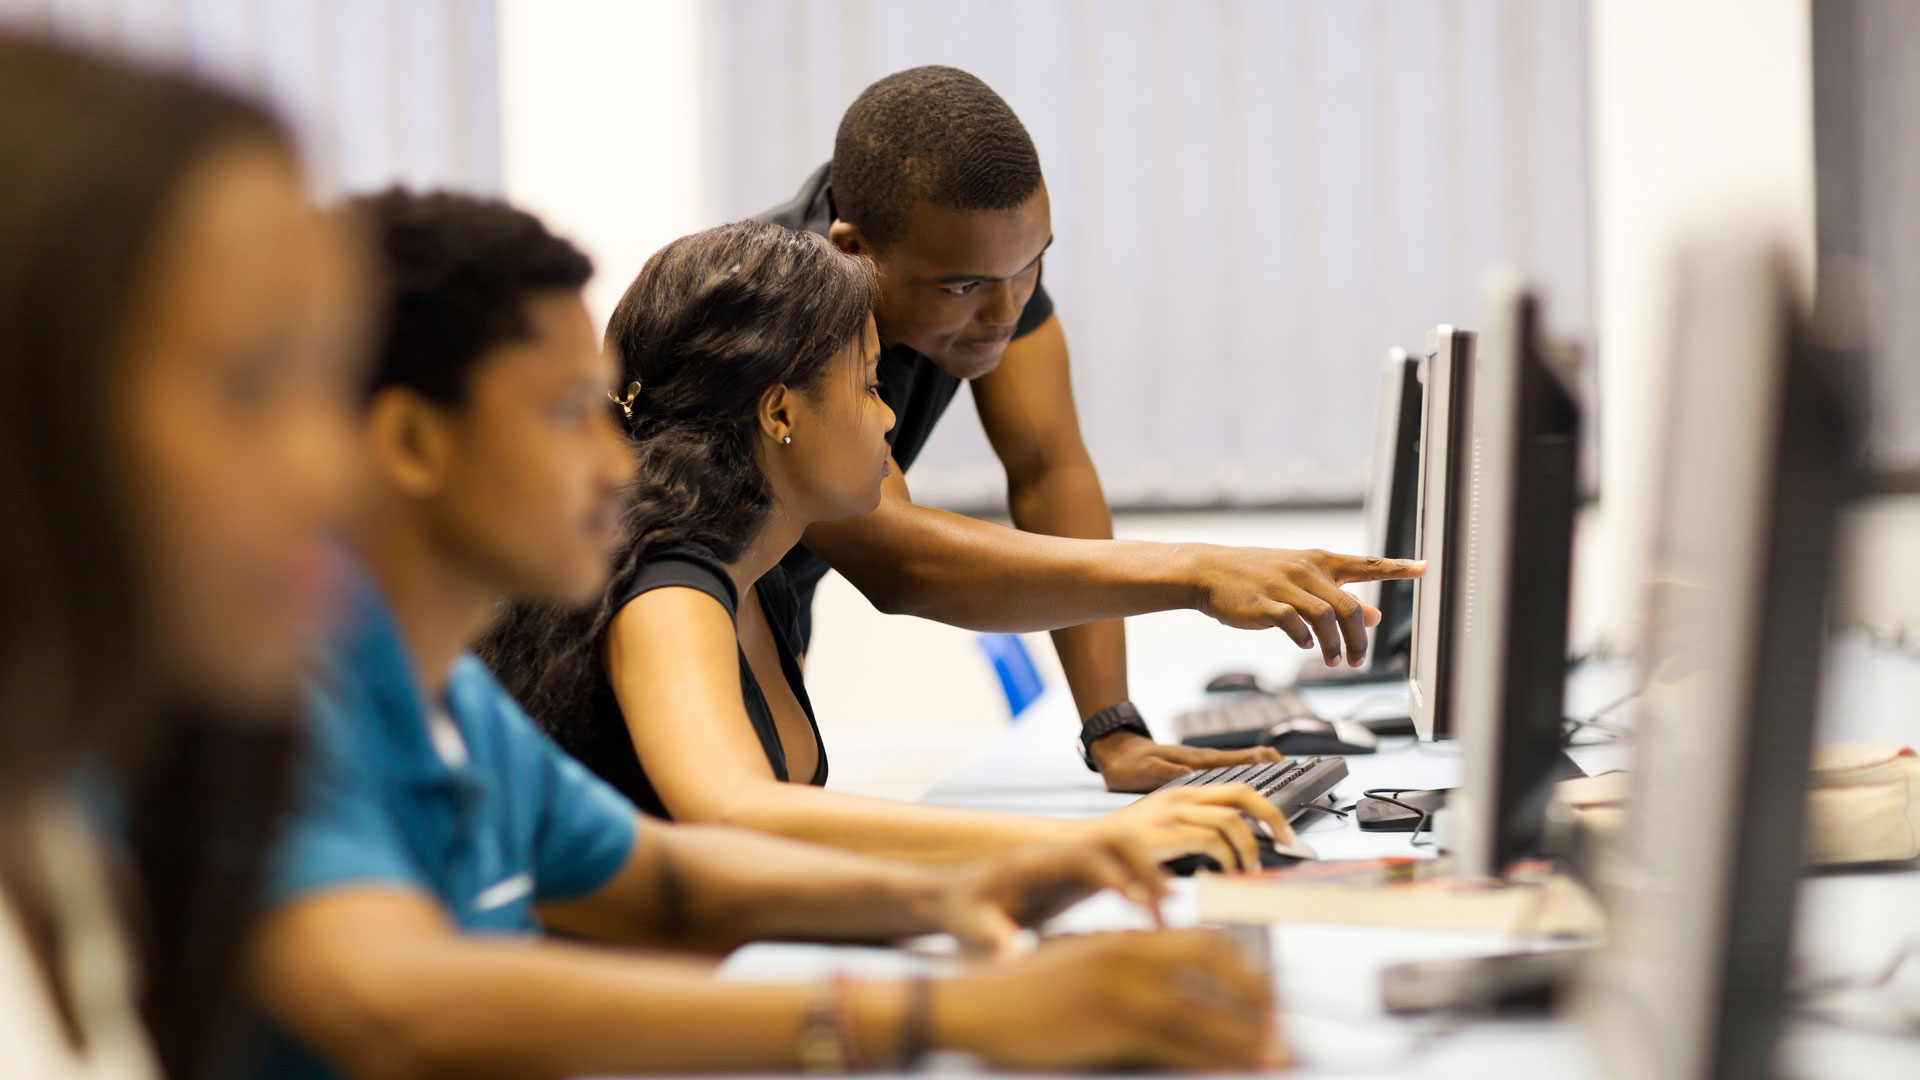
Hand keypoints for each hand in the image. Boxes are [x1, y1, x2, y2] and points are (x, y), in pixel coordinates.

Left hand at [928, 836, 1167, 956]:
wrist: (951, 897)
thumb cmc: (959, 913)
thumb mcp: (969, 927)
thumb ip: (991, 939)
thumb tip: (1012, 957)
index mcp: (1031, 862)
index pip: (1082, 855)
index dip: (1113, 876)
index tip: (1137, 905)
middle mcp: (1056, 854)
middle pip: (1113, 840)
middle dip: (1145, 868)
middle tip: (1165, 909)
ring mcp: (1069, 862)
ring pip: (1122, 850)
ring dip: (1149, 875)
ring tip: (1166, 915)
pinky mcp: (1076, 877)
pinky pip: (1119, 870)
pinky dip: (1141, 887)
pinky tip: (1153, 919)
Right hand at [935, 930, 1288, 1070]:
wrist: (971, 1002)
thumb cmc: (1021, 991)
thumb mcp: (1080, 963)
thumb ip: (1126, 970)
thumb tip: (1172, 995)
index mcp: (1126, 938)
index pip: (1207, 943)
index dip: (1246, 971)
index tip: (1268, 997)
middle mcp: (1131, 955)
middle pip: (1220, 968)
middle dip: (1260, 1000)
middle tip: (1281, 1031)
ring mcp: (1122, 990)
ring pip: (1207, 1014)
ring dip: (1249, 1040)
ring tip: (1276, 1058)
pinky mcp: (1110, 1025)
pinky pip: (1179, 1046)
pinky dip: (1214, 1061)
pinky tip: (1233, 1071)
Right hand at [1076, 782, 1296, 871]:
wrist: (1083, 849)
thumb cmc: (1123, 849)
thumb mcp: (1163, 831)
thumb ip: (1193, 832)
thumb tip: (1230, 850)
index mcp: (1183, 794)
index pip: (1237, 789)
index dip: (1266, 807)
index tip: (1282, 830)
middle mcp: (1181, 797)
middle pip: (1241, 794)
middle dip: (1272, 816)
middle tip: (1286, 840)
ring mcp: (1173, 812)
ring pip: (1231, 819)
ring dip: (1249, 846)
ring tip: (1250, 867)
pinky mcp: (1165, 833)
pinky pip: (1211, 840)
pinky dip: (1227, 857)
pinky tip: (1226, 871)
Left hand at [1088, 729, 1283, 792]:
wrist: (1113, 751)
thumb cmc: (1128, 763)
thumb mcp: (1147, 771)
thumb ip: (1172, 776)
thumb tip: (1196, 780)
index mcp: (1199, 761)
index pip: (1242, 759)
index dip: (1267, 763)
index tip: (1289, 769)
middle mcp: (1205, 761)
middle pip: (1250, 762)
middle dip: (1275, 768)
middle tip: (1300, 777)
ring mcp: (1202, 764)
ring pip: (1241, 767)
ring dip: (1264, 772)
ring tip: (1285, 783)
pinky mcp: (1195, 769)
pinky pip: (1228, 773)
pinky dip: (1246, 777)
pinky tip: (1250, 789)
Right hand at [1190, 546, 1424, 666]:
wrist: (1210, 571)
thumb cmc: (1258, 576)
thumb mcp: (1301, 580)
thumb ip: (1337, 596)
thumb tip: (1375, 616)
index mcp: (1320, 560)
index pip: (1367, 563)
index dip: (1398, 568)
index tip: (1425, 568)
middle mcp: (1307, 569)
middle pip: (1349, 606)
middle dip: (1359, 638)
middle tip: (1358, 660)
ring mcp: (1285, 585)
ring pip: (1326, 617)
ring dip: (1335, 645)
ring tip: (1335, 662)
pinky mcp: (1265, 603)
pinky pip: (1294, 623)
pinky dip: (1306, 639)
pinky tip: (1307, 647)